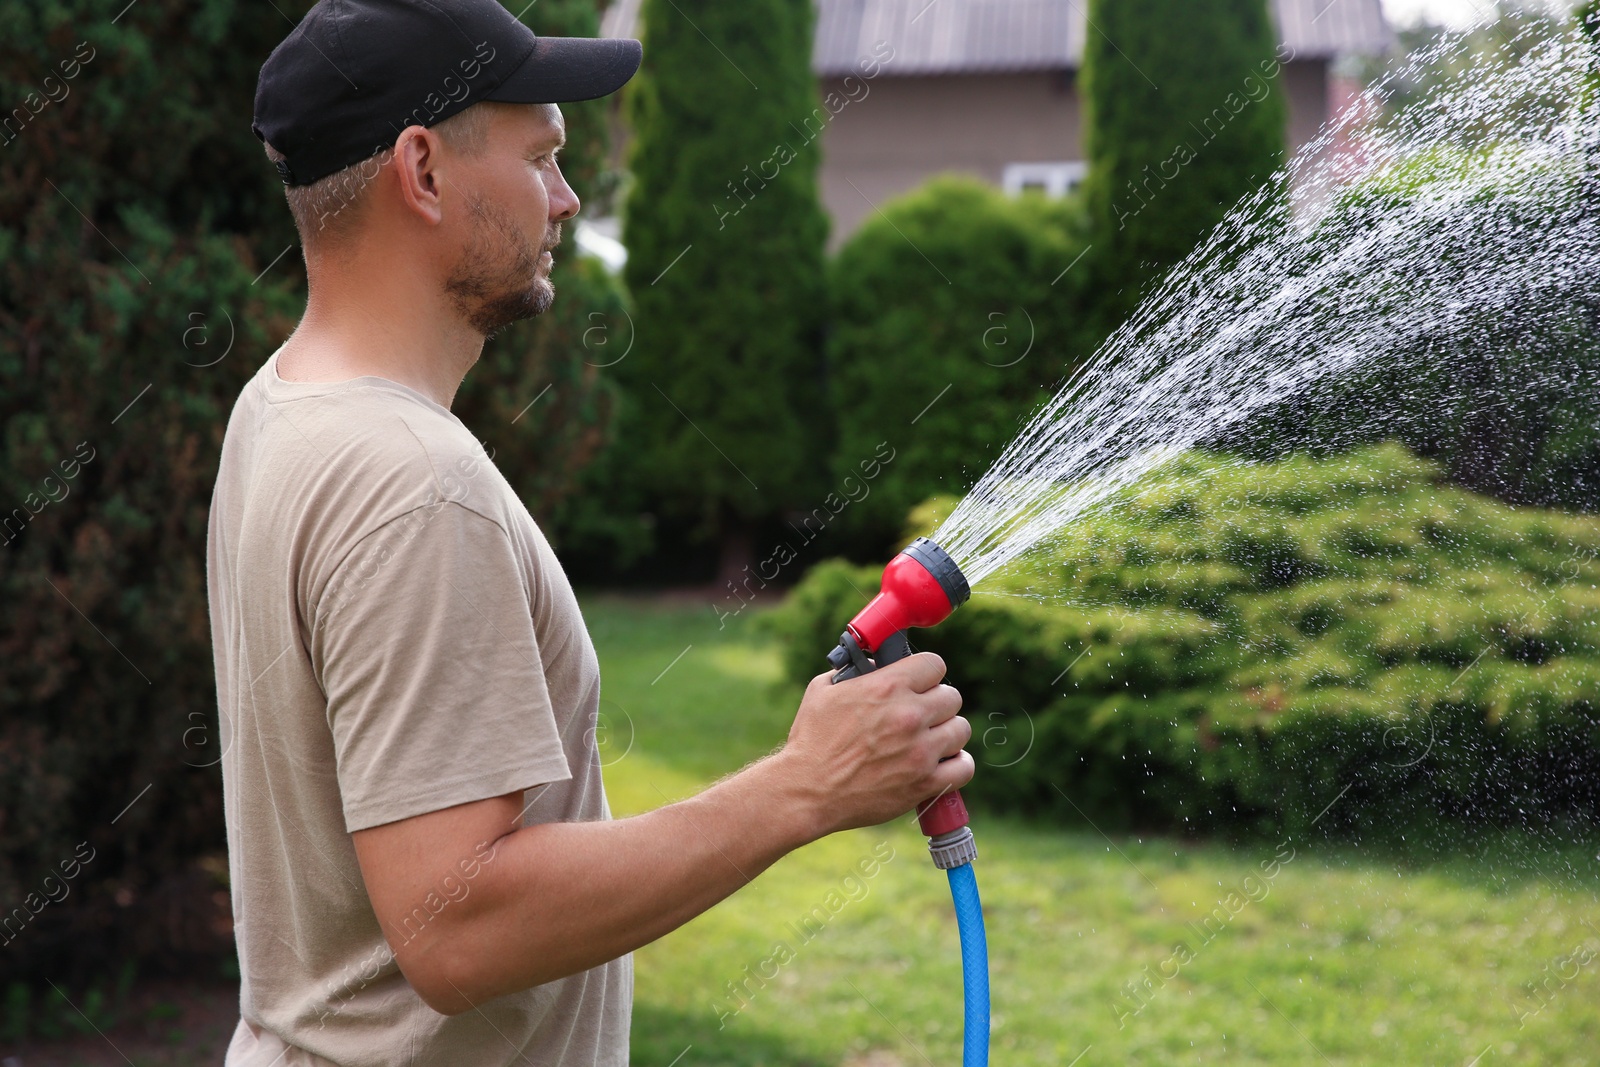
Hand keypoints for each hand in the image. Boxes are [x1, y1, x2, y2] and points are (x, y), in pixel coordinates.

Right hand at [777, 652, 971, 836]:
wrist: (806, 791)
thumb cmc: (811, 741)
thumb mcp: (824, 690)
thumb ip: (854, 671)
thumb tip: (875, 664)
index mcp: (887, 687)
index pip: (935, 664)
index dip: (927, 673)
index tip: (921, 683)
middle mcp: (909, 715)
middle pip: (952, 697)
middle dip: (937, 703)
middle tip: (922, 715)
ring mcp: (920, 751)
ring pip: (961, 729)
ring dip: (947, 733)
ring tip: (930, 741)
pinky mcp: (925, 783)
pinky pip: (964, 767)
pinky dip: (956, 765)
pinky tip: (940, 764)